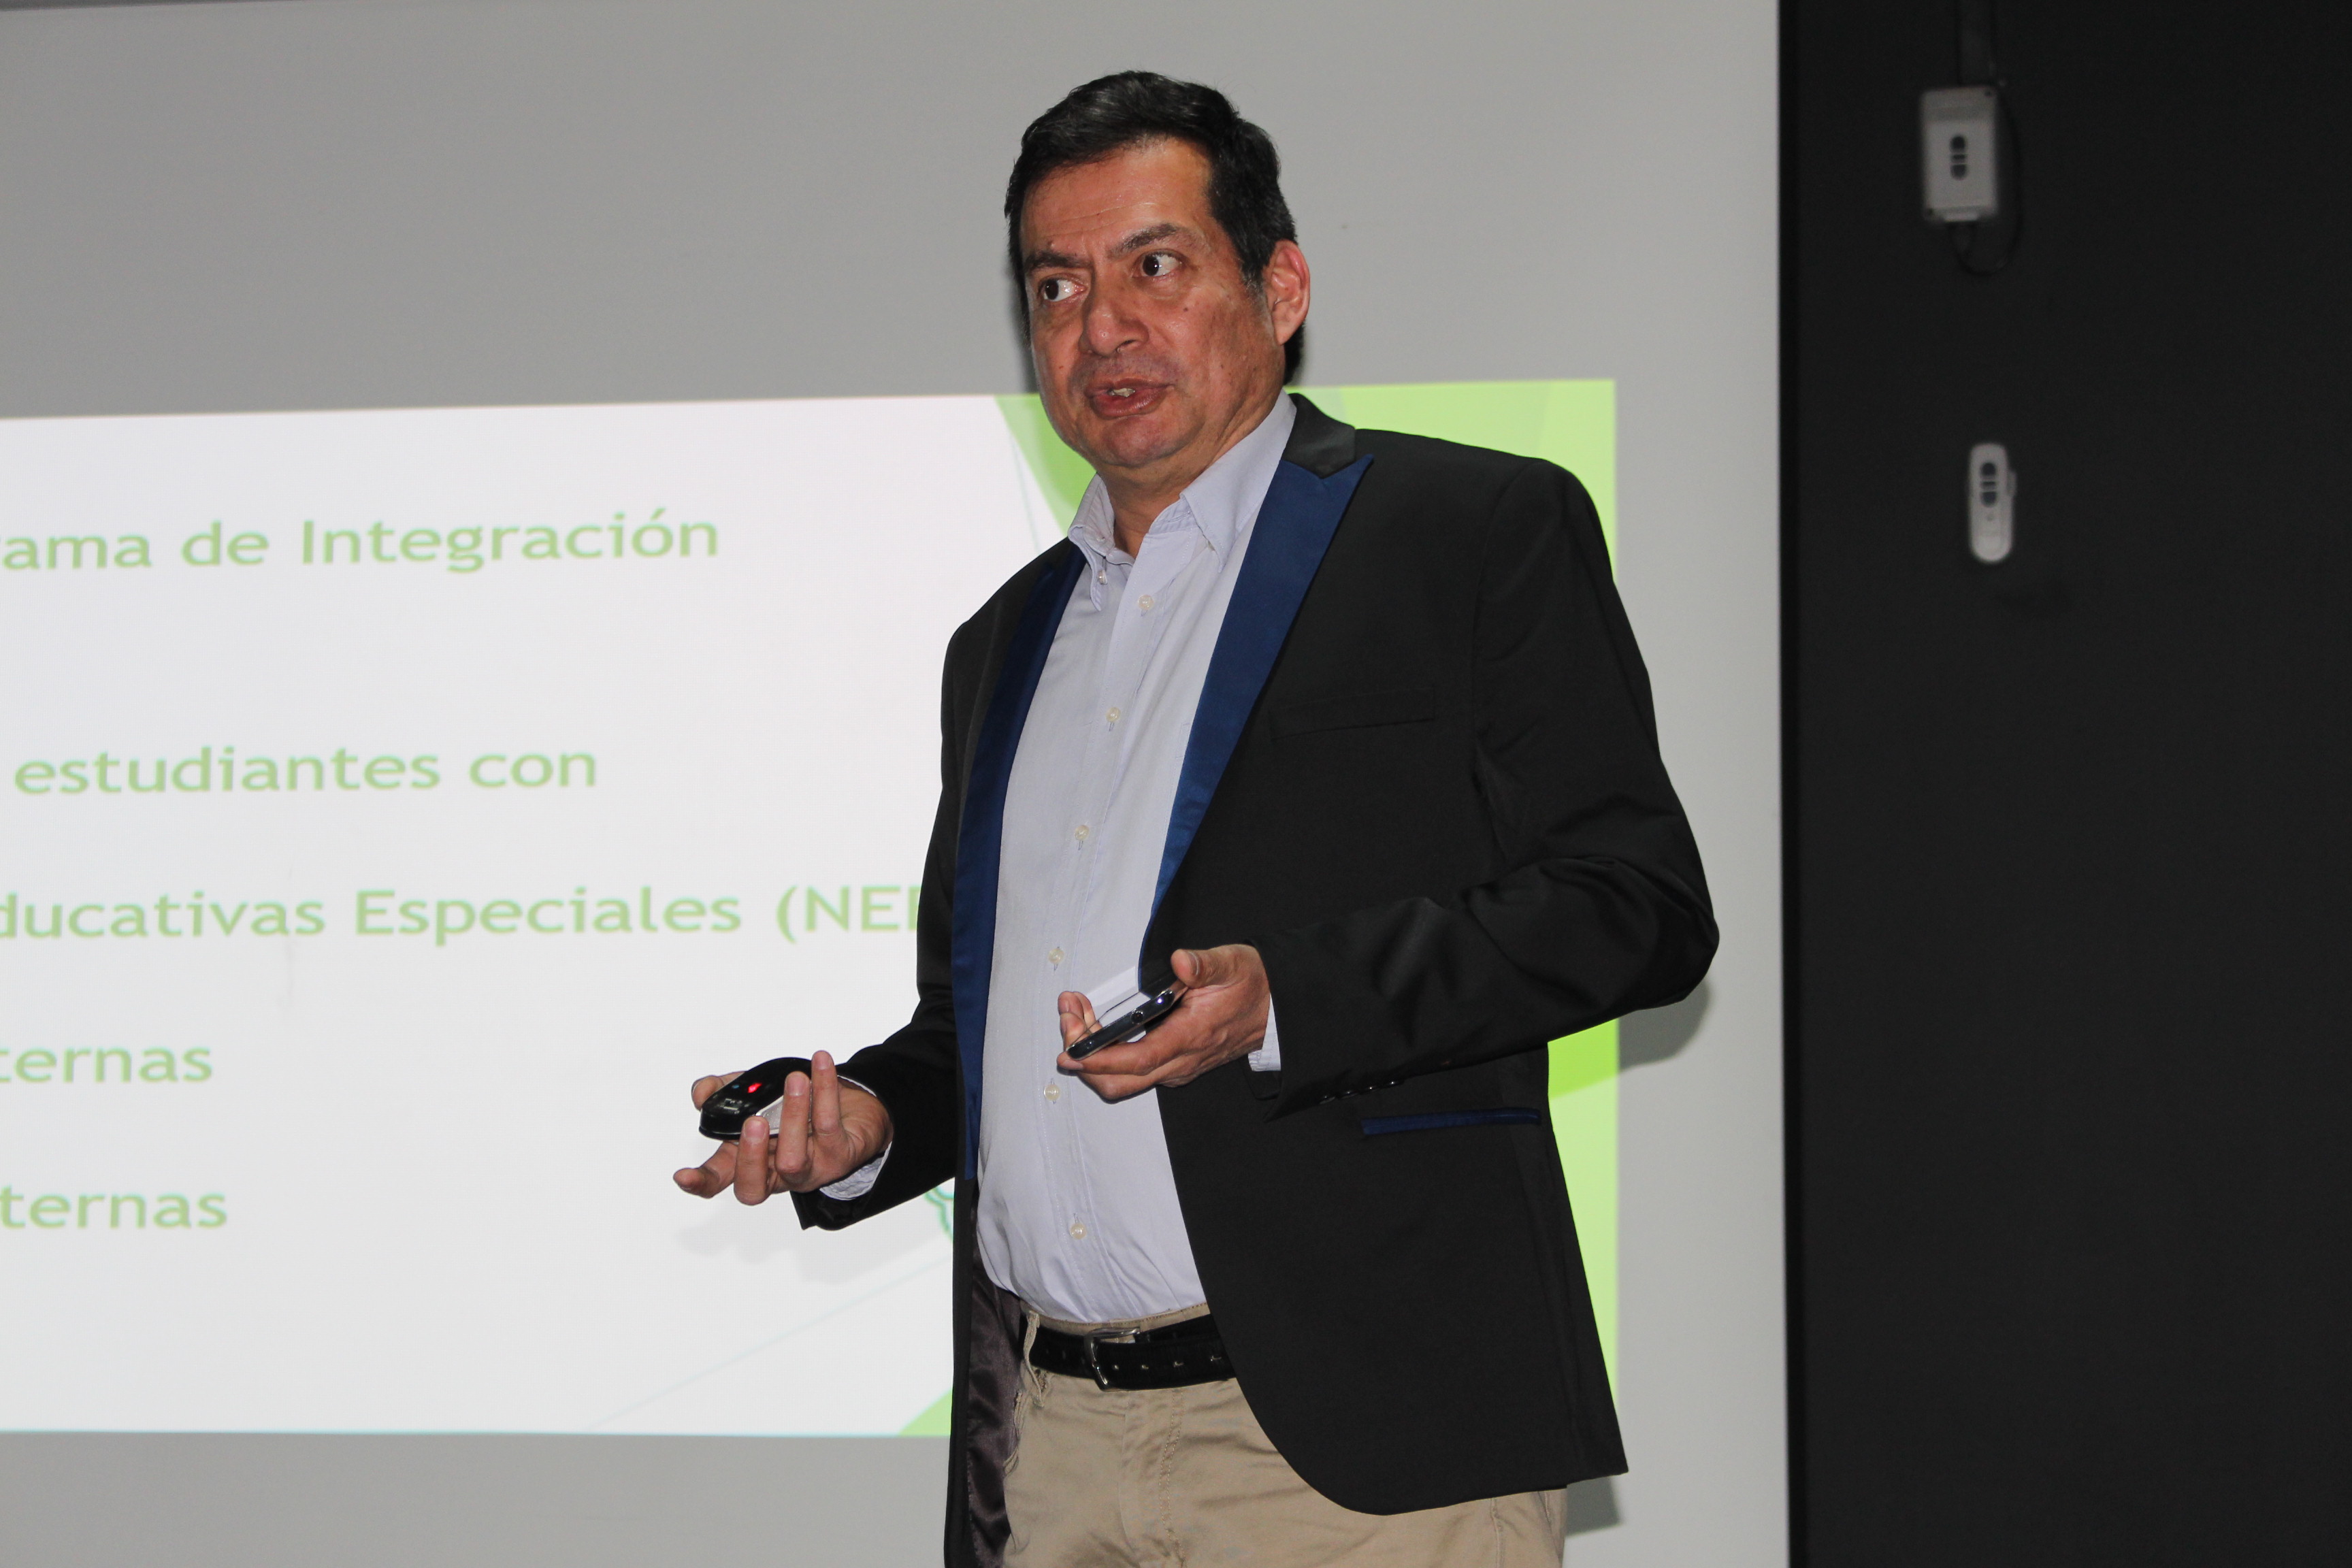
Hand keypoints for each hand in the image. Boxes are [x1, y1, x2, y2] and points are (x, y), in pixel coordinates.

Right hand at [672, 1051, 892, 1203]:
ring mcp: (808, 1170)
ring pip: (793, 1159)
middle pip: (752, 1187)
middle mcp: (775, 1173)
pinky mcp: (840, 1157)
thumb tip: (701, 1094)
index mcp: (748, 1159)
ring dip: (793, 1117)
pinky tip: (821, 1064)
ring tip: (795, 1081)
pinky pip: (829, 1125)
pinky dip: (825, 1090)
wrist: (852, 1109)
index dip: (699, 1182)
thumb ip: (723, 1093)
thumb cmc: (793, 1107)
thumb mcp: (753, 1095)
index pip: (717, 1180)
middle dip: (750, 1156)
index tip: (681, 1175)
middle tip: (753, 1122)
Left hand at [1056, 944, 1268, 1102]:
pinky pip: (1132, 1071)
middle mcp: (1181, 1061)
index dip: (1099, 1058)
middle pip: (1119, 1082)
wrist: (1276, 1007)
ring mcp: (1176, 1066)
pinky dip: (1105, 1054)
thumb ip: (1203, 964)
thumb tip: (1180, 962)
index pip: (1137, 1060)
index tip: (1072, 1047)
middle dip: (1083, 1057)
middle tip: (1068, 1018)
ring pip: (1122, 1080)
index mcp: (1191, 1037)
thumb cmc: (1253, 986)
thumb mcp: (1231, 964)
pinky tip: (1097, 1025)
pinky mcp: (1173, 1063)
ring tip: (1076, 1016)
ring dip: (1091, 1056)